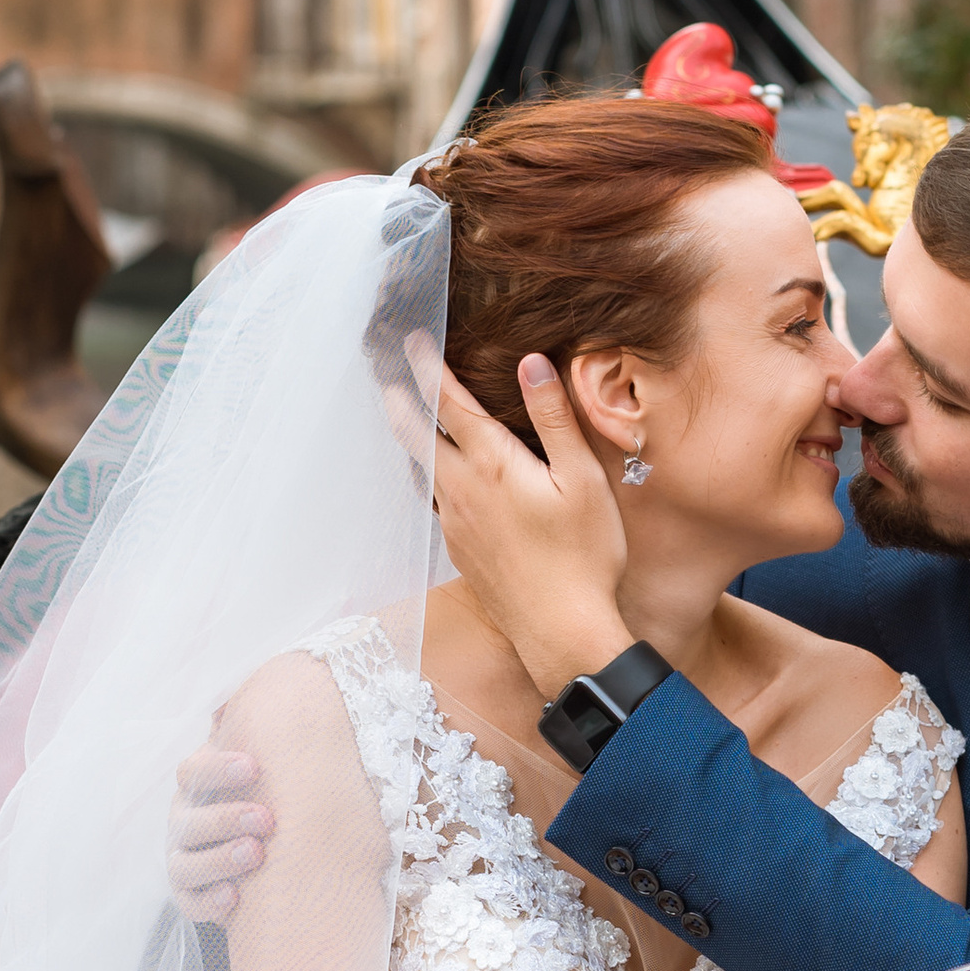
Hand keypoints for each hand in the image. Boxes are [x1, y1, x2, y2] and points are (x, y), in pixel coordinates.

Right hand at [169, 746, 271, 923]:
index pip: (193, 772)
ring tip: (257, 855)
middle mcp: (184, 823)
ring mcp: (184, 861)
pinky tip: (234, 898)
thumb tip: (272, 687)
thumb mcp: (270, 767)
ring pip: (185, 862)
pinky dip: (209, 902)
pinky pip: (190, 903)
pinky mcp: (193, 898)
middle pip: (187, 819)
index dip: (219, 768)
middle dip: (225, 817)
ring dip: (219, 858)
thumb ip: (264, 735)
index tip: (255, 765)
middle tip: (266, 819)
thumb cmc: (269, 798)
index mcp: (199, 787)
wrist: (273, 856)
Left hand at [397, 337, 634, 702]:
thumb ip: (554, 418)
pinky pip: (435, 502)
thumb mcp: (582, 479)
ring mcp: (455, 524)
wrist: (561, 632)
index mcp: (493, 464)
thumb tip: (531, 363)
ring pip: (421, 471)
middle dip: (399, 401)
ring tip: (405, 422)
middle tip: (385, 377)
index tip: (413, 339)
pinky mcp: (459, 551)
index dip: (427, 366)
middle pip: (416, 435)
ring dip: (410, 441)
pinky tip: (440, 481)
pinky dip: (429, 478)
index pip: (449, 401)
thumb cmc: (583, 556)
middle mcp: (462, 490)